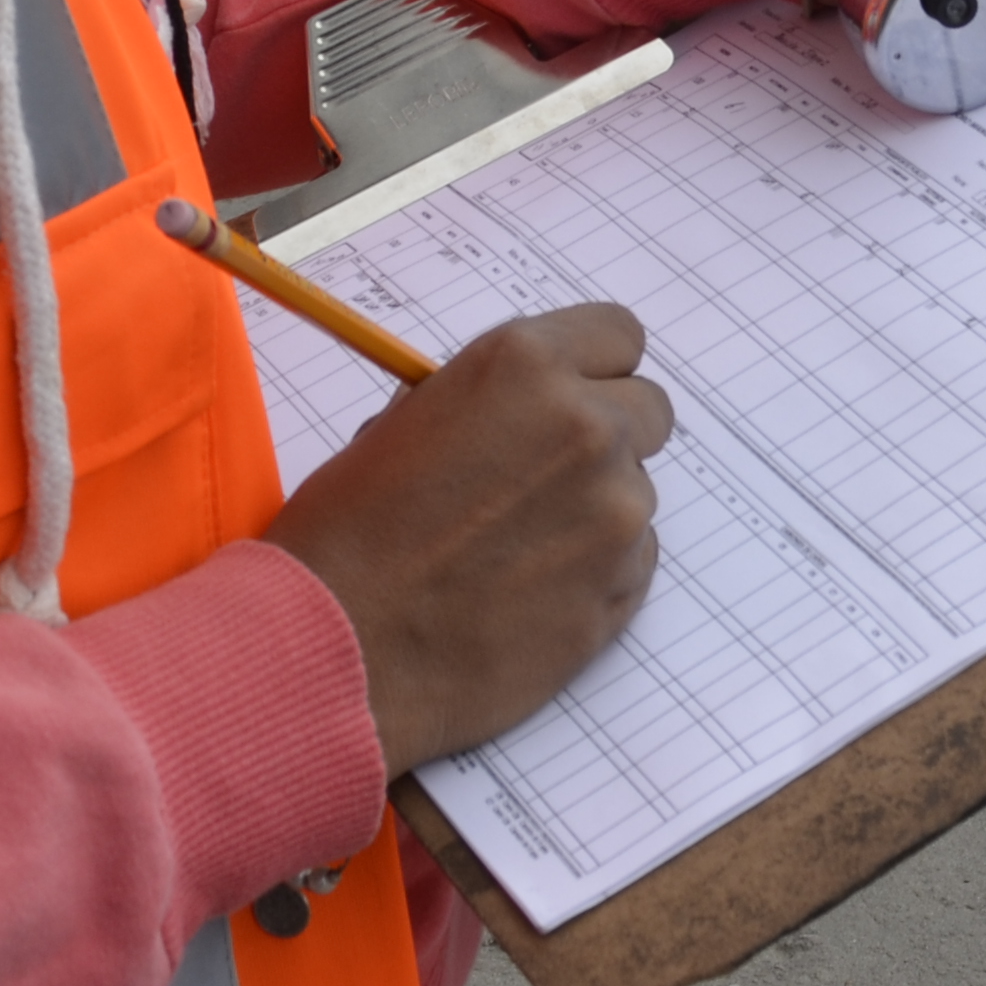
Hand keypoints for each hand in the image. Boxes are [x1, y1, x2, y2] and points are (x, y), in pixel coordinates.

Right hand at [256, 303, 671, 777]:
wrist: (337, 650)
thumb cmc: (346, 537)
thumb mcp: (402, 425)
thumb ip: (488, 404)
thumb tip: (525, 410)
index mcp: (525, 366)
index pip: (618, 335)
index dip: (594, 369)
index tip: (573, 396)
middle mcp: (587, 426)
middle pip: (648, 411)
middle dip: (608, 437)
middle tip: (546, 479)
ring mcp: (615, 510)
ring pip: (637, 492)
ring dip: (596, 512)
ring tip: (514, 553)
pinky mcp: (623, 587)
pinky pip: (634, 562)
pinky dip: (597, 574)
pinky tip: (528, 596)